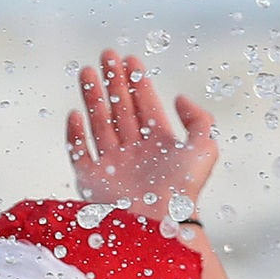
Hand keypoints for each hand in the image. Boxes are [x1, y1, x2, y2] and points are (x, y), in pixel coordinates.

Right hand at [65, 49, 218, 226]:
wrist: (158, 224)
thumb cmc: (183, 189)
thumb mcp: (205, 147)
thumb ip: (199, 118)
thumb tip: (178, 98)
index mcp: (159, 146)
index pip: (145, 106)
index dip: (137, 82)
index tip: (130, 59)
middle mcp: (134, 154)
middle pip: (121, 109)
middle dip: (113, 81)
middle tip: (106, 54)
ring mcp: (111, 167)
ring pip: (99, 124)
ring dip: (92, 97)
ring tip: (87, 71)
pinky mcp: (91, 181)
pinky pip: (79, 153)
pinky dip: (75, 135)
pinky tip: (74, 113)